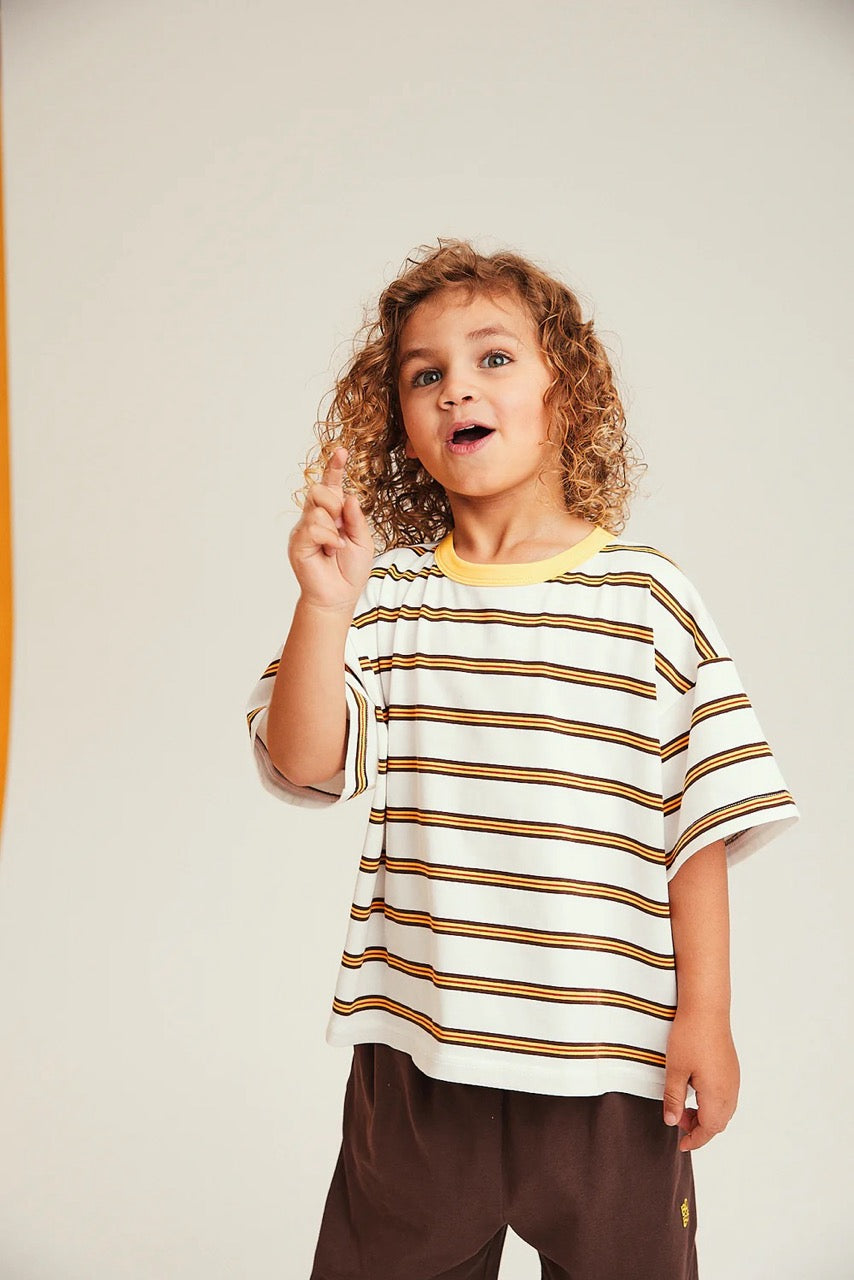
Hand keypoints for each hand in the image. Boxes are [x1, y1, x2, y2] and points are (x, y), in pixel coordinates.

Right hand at [287, 444, 374, 610]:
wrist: (339, 596)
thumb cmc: (350, 570)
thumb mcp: (363, 541)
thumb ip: (356, 518)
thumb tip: (348, 496)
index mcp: (333, 514)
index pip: (331, 485)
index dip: (335, 468)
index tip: (341, 451)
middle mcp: (315, 518)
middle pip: (319, 490)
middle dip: (334, 503)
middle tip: (342, 526)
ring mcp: (304, 529)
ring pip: (316, 508)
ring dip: (334, 526)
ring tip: (337, 546)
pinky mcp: (298, 543)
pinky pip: (312, 527)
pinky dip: (328, 538)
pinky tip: (332, 550)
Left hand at [662, 1008, 739, 1151]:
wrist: (707, 1008)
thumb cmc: (689, 1036)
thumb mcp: (675, 1069)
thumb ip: (673, 1099)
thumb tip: (671, 1122)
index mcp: (717, 1094)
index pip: (709, 1129)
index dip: (695, 1140)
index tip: (681, 1144)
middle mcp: (730, 1090)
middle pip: (719, 1123)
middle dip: (700, 1129)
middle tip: (678, 1120)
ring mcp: (733, 1078)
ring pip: (724, 1110)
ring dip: (707, 1116)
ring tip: (684, 1106)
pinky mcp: (732, 1068)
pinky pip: (727, 1096)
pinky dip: (713, 1104)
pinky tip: (697, 1092)